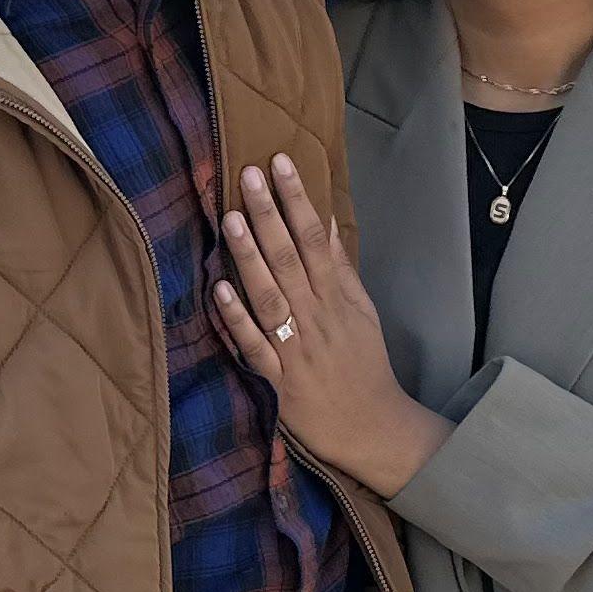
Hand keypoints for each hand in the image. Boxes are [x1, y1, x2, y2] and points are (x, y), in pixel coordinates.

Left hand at [214, 153, 446, 497]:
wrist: (372, 428)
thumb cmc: (363, 365)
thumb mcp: (363, 312)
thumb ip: (341, 269)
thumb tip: (326, 224)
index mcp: (337, 299)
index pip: (316, 239)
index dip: (298, 200)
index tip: (281, 163)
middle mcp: (316, 317)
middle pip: (291, 259)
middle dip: (270, 215)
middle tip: (249, 173)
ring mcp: (296, 348)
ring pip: (271, 295)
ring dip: (250, 257)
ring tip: (232, 218)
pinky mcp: (278, 380)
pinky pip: (254, 345)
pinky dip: (238, 318)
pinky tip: (220, 289)